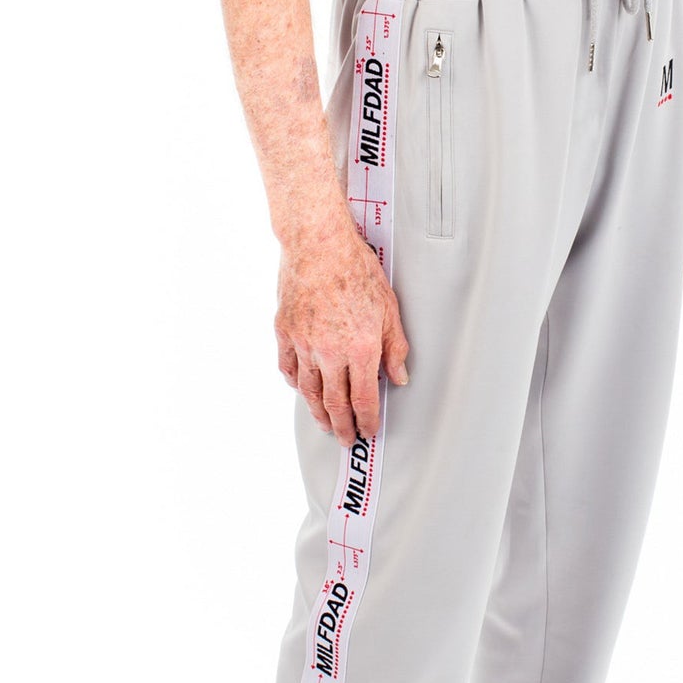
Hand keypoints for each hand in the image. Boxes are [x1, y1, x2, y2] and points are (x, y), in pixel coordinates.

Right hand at [276, 225, 408, 445]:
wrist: (317, 242)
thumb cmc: (356, 269)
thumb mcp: (389, 308)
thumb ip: (395, 348)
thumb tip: (399, 377)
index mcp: (360, 348)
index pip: (364, 399)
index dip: (367, 421)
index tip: (369, 431)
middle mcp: (330, 351)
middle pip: (335, 403)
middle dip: (343, 427)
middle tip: (347, 439)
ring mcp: (303, 343)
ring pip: (309, 391)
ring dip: (318, 413)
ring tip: (325, 424)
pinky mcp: (284, 331)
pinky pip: (288, 368)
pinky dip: (296, 384)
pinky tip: (302, 391)